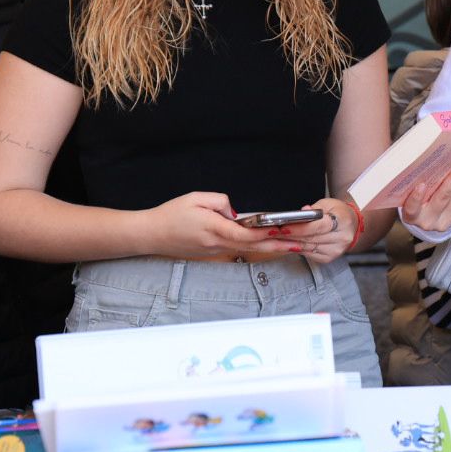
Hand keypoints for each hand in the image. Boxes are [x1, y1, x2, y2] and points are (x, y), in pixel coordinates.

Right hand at [143, 191, 297, 259]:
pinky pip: (238, 249)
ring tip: (291, 245)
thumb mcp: (195, 198)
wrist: (151, 235)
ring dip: (270, 248)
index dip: (265, 232)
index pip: (245, 233)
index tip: (283, 230)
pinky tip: (267, 244)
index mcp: (213, 228)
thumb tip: (236, 211)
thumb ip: (220, 202)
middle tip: (299, 244)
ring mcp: (215, 251)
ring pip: (247, 249)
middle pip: (252, 245)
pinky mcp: (212, 253)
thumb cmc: (171, 214)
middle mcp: (217, 243)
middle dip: (277, 245)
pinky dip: (255, 247)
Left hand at [279, 198, 359, 263]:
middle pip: (311, 239)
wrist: (351, 224)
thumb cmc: (338, 212)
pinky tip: (287, 244)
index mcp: (342, 221)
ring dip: (290, 244)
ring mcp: (336, 250)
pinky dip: (297, 249)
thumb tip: (301, 213)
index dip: (299, 228)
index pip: (318, 227)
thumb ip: (314, 209)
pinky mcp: (329, 258)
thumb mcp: (328, 203)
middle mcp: (341, 238)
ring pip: (308, 248)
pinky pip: (309, 254)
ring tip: (275, 239)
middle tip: (272, 233)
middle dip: (290, 236)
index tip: (283, 228)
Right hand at [399, 160, 450, 237]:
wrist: (426, 219)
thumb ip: (415, 185)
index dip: (416, 198)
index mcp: (412, 216)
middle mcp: (428, 220)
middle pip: (442, 199)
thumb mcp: (410, 196)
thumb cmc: (416, 201)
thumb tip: (428, 160)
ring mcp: (444, 221)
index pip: (412, 209)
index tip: (421, 185)